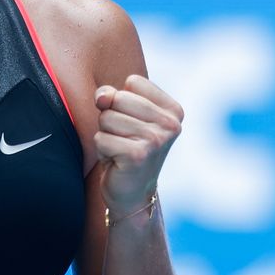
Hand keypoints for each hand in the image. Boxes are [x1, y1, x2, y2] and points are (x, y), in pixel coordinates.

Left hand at [94, 74, 183, 217]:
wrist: (132, 192)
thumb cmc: (125, 147)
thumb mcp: (121, 114)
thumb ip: (112, 95)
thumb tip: (102, 97)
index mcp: (173, 109)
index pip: (133, 82)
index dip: (122, 101)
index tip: (132, 123)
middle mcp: (170, 124)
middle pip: (118, 98)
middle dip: (110, 118)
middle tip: (124, 139)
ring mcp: (157, 139)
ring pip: (106, 117)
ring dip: (106, 135)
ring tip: (120, 149)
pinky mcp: (138, 155)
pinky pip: (101, 138)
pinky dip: (102, 150)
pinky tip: (116, 161)